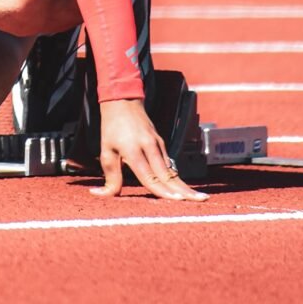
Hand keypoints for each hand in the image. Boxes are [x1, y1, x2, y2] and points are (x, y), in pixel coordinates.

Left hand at [91, 99, 208, 200]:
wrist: (122, 101)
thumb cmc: (112, 127)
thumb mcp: (106, 151)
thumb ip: (110, 176)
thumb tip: (101, 195)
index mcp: (134, 150)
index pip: (150, 176)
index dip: (163, 190)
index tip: (178, 200)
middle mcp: (150, 147)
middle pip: (168, 175)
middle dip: (184, 191)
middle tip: (201, 202)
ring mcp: (158, 144)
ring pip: (172, 170)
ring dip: (185, 186)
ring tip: (200, 199)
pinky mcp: (161, 143)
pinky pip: (170, 164)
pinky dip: (177, 178)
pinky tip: (185, 189)